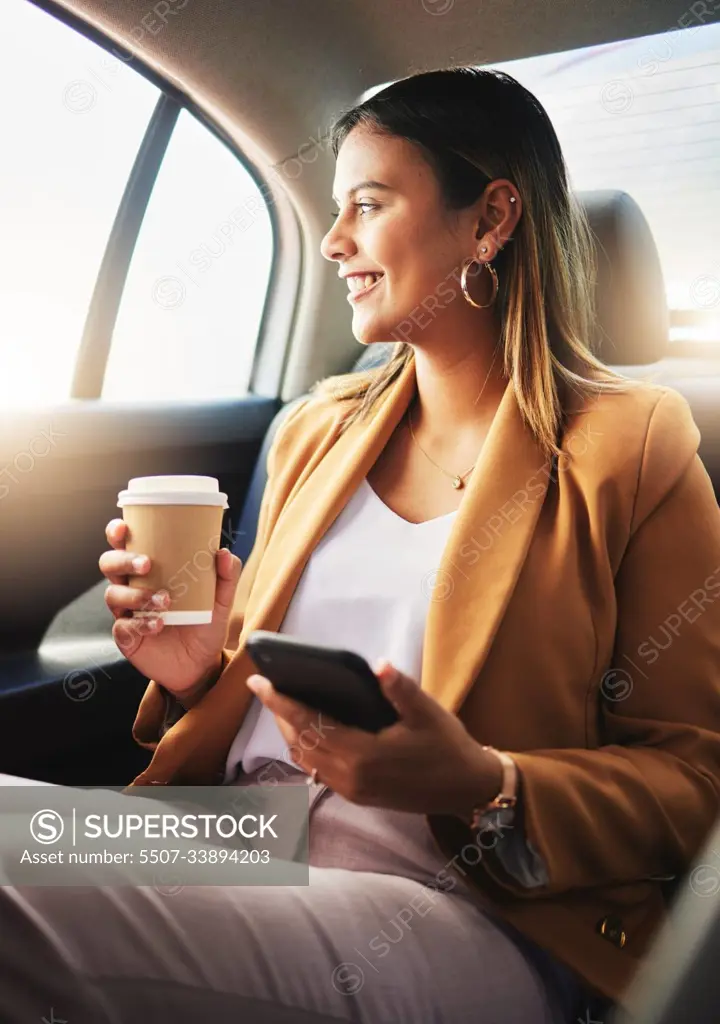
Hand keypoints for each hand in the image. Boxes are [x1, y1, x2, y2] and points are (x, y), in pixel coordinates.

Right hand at [99, 518, 242, 700]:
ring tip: (163, 601)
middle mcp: (133, 587)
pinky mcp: (127, 637)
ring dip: (136, 595)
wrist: (202, 663)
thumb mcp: (221, 600)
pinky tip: (158, 625)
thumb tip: (224, 553)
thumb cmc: (205, 623)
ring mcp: (126, 612)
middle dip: (123, 560)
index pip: (125, 545)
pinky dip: (140, 624)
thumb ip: (226, 576)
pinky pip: (122, 627)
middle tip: (147, 563)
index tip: (124, 527)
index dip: (118, 534)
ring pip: (113, 595)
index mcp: (150, 571)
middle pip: (110, 565)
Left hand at [246, 659, 502, 816]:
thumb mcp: (428, 712)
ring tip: (282, 703)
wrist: (467, 789)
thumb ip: (400, 689)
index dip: (280, 702)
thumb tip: (379, 665)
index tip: (258, 681)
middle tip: (266, 685)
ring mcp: (351, 790)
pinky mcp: (356, 795)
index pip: (308, 724)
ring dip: (290, 731)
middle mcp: (350, 777)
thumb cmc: (448, 746)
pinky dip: (305, 747)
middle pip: (299, 742)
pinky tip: (308, 729)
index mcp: (362, 755)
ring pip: (305, 758)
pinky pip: (317, 769)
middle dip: (279, 713)